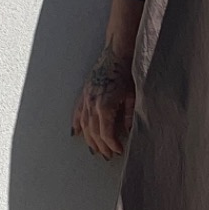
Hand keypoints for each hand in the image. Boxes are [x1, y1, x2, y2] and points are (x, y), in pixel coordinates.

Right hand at [71, 43, 134, 159]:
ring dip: (89, 139)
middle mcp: (92, 105)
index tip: (118, 151)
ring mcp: (86, 99)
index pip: (106, 134)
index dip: (112, 145)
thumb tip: (127, 131)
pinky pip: (77, 112)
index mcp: (105, 107)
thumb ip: (128, 115)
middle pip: (94, 133)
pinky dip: (76, 123)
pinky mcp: (84, 93)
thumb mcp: (132, 96)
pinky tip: (76, 132)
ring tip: (95, 149)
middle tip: (108, 155)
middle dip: (101, 146)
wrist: (115, 54)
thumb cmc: (126, 72)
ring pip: (84, 125)